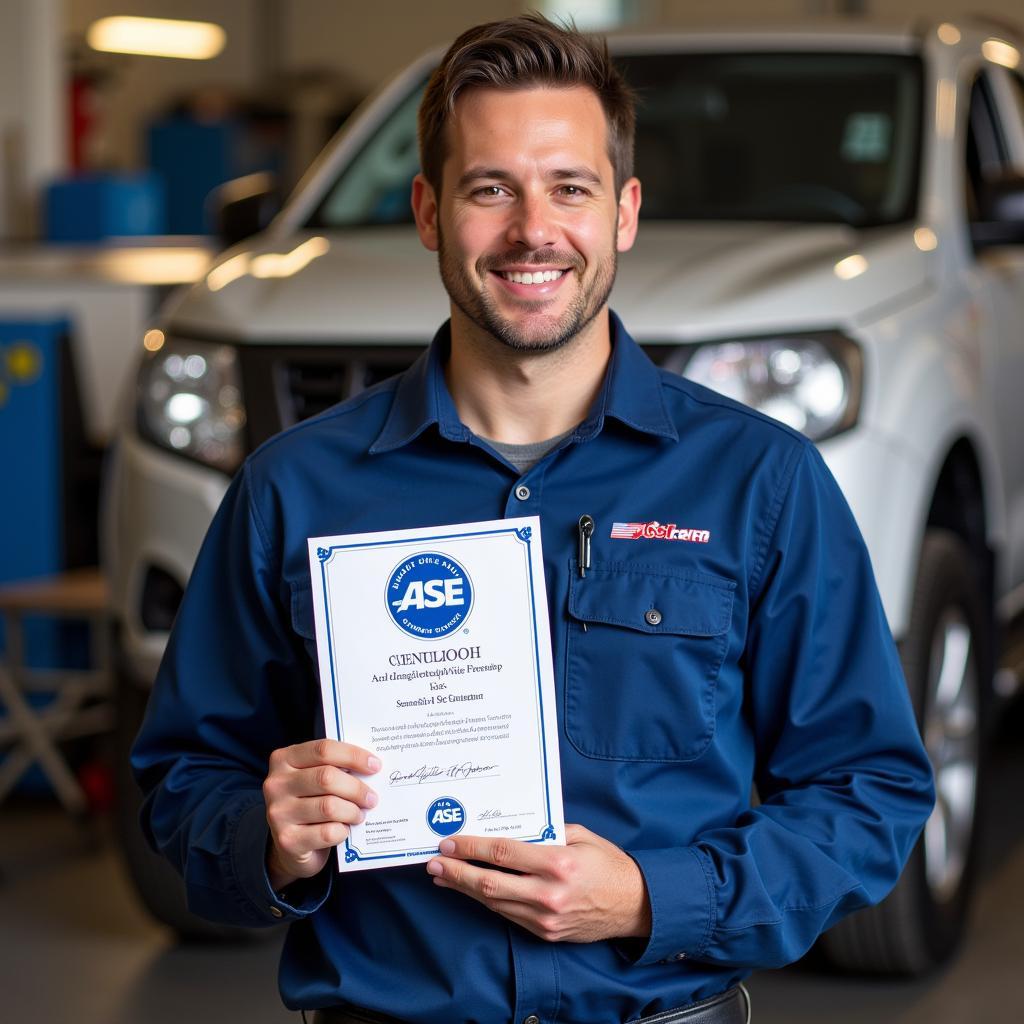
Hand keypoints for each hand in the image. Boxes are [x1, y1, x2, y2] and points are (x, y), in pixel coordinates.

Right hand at [263, 739, 379, 889]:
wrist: (290, 845)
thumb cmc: (310, 802)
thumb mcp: (314, 778)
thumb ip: (335, 767)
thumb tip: (371, 766)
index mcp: (284, 759)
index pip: (323, 750)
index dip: (353, 756)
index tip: (375, 765)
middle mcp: (276, 784)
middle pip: (327, 777)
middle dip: (356, 788)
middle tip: (372, 798)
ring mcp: (279, 813)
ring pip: (329, 807)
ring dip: (353, 811)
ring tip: (359, 814)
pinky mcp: (287, 840)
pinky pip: (327, 832)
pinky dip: (343, 831)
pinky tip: (344, 830)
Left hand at [425, 823, 650, 942]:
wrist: (635, 906)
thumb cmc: (608, 864)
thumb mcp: (580, 835)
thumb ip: (545, 832)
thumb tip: (509, 827)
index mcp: (557, 862)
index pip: (502, 853)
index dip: (470, 848)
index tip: (448, 842)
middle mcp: (548, 893)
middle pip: (489, 883)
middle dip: (456, 872)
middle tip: (433, 862)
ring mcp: (545, 918)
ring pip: (493, 902)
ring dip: (464, 889)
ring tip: (443, 876)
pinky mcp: (545, 933)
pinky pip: (507, 914)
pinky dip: (485, 902)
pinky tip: (470, 891)